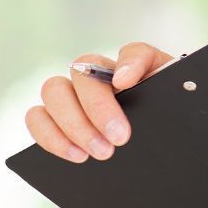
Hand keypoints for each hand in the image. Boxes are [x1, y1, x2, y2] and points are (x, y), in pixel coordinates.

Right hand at [24, 41, 175, 161]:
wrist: (154, 144)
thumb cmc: (160, 123)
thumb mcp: (171, 107)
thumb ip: (169, 93)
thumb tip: (131, 85)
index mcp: (134, 69)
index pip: (134, 52)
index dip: (129, 64)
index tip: (126, 84)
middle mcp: (98, 76)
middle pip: (82, 71)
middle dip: (97, 107)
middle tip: (118, 140)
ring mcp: (72, 95)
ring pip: (53, 90)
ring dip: (71, 123)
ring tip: (93, 154)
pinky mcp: (54, 119)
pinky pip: (37, 117)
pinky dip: (49, 136)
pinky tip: (74, 155)